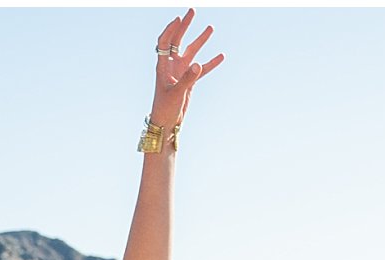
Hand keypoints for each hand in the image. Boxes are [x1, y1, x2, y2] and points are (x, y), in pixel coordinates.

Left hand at [149, 9, 223, 128]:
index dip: (171, 29)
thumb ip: (188, 79)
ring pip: (191, 52)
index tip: (179, 19)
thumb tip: (198, 65)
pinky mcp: (189, 81)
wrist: (166, 123)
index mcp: (163, 66)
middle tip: (192, 11)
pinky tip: (221, 56)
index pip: (165, 42)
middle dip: (185, 26)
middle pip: (177, 41)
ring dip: (200, 40)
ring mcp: (181, 73)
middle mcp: (171, 66)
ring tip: (210, 27)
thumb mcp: (176, 93)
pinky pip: (202, 69)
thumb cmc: (165, 108)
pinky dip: (211, 63)